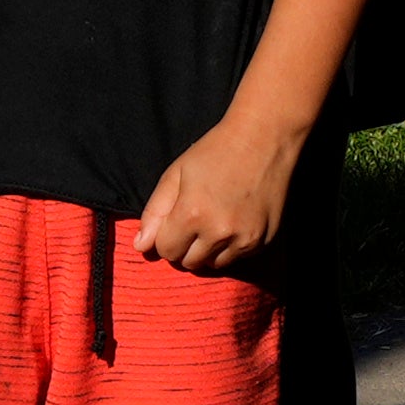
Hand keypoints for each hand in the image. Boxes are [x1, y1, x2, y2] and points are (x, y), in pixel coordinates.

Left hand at [134, 116, 300, 275]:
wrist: (264, 139)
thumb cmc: (214, 152)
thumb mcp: (175, 174)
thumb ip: (154, 213)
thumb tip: (140, 246)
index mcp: (192, 214)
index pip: (166, 251)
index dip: (166, 237)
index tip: (175, 220)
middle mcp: (219, 232)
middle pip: (189, 262)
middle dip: (185, 246)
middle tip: (194, 220)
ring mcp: (245, 239)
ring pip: (213, 265)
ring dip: (208, 250)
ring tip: (214, 221)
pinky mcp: (263, 241)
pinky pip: (238, 258)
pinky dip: (231, 247)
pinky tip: (234, 221)